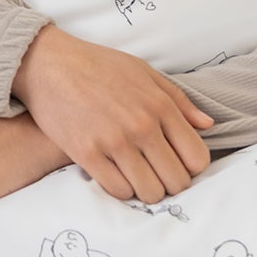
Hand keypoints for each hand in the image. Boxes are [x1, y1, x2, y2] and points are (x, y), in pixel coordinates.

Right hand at [11, 25, 212, 203]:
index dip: (190, 168)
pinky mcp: (86, 153)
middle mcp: (142, 126)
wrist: (48, 64)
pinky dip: (120, 189)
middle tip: (154, 174)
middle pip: (177, 181)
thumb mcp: (143, 72)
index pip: (197, 158)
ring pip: (149, 192)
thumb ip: (178, 100)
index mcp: (161, 106)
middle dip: (169, 183)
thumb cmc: (97, 65)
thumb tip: (207, 125)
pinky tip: (114, 174)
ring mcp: (114, 141)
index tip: (175, 163)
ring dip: (145, 189)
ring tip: (135, 177)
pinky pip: (117, 190)